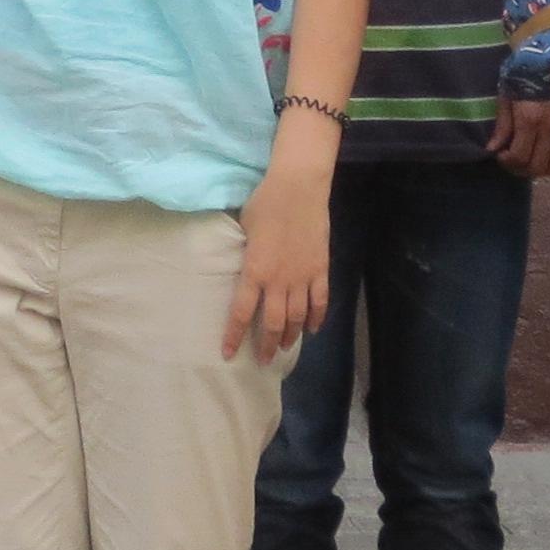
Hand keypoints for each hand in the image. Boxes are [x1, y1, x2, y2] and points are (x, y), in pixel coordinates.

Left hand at [224, 171, 334, 361]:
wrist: (298, 189)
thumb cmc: (265, 204)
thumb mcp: (243, 230)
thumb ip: (245, 255)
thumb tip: (243, 268)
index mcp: (254, 271)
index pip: (242, 313)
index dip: (234, 336)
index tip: (228, 354)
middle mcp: (278, 281)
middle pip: (273, 322)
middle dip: (266, 345)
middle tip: (263, 360)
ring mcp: (303, 278)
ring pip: (298, 318)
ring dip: (291, 335)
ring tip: (284, 347)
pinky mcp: (321, 270)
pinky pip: (320, 302)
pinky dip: (317, 318)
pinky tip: (313, 329)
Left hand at [485, 93, 549, 178]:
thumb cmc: (523, 75)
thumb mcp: (506, 96)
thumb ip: (502, 125)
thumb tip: (492, 148)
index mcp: (529, 120)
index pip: (520, 157)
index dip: (506, 161)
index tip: (498, 153)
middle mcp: (548, 129)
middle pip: (535, 166)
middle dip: (519, 168)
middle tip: (508, 159)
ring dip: (535, 169)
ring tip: (523, 158)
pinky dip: (549, 164)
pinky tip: (538, 155)